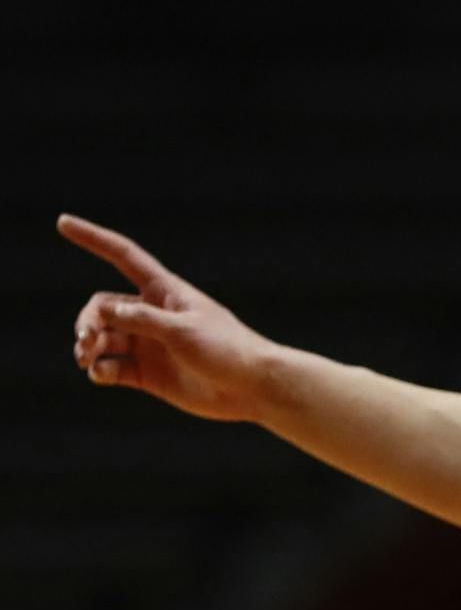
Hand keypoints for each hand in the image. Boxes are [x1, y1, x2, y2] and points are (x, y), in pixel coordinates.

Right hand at [58, 214, 278, 421]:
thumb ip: (142, 320)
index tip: (62, 222)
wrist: (250, 387)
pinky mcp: (148, 373)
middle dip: (87, 320)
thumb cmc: (225, 349)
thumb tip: (103, 312)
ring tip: (87, 357)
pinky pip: (111, 367)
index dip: (93, 239)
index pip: (123, 257)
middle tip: (87, 339)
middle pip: (102, 307)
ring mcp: (149, 345)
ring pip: (103, 338)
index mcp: (165, 292)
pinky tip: (101, 374)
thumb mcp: (182, 330)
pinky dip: (100, 370)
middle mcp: (152, 315)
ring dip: (88, 346)